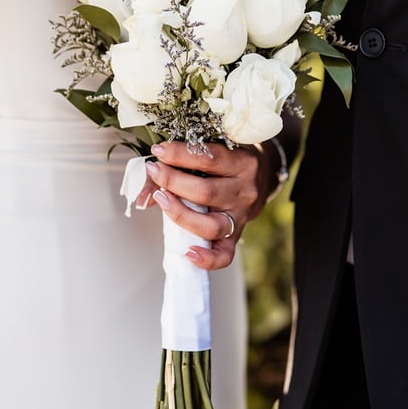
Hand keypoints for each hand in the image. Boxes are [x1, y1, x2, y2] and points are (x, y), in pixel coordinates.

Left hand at [138, 140, 278, 270]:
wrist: (262, 175)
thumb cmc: (230, 160)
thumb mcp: (215, 150)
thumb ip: (180, 163)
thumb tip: (145, 193)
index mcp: (243, 164)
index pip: (208, 159)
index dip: (179, 155)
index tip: (158, 151)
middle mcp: (245, 191)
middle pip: (205, 192)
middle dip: (172, 181)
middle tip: (154, 171)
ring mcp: (241, 217)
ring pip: (210, 225)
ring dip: (179, 214)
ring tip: (160, 199)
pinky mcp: (236, 236)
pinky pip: (224, 255)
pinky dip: (206, 259)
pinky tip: (188, 252)